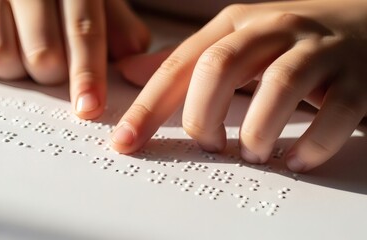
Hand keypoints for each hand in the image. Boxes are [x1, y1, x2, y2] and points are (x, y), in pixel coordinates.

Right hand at [0, 0, 149, 118]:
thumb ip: (117, 23)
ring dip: (16, 70)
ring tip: (21, 52)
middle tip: (51, 63)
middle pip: (42, 55)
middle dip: (52, 74)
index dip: (88, 73)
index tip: (89, 107)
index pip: (82, 30)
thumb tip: (131, 56)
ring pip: (0, 57)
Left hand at [111, 0, 366, 171]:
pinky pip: (333, 115)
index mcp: (236, 24)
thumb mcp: (232, 42)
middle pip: (221, 68)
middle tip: (209, 145)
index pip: (180, 66)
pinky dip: (310, 145)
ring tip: (252, 152)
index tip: (126, 143)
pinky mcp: (357, 79)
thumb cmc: (288, 42)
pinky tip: (295, 159)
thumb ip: (184, 62)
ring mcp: (319, 50)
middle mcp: (274, 29)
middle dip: (203, 117)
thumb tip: (129, 73)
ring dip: (257, 131)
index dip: (148, 107)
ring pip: (279, 87)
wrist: (365, 25)